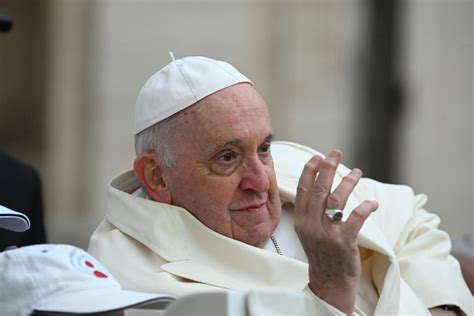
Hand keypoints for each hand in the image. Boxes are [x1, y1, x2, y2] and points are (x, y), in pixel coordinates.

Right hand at [294, 150, 377, 313]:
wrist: (329, 282)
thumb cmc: (321, 253)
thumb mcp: (308, 231)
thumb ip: (310, 211)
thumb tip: (319, 184)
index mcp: (301, 220)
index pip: (303, 189)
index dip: (310, 171)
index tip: (318, 157)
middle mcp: (311, 224)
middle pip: (319, 189)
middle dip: (328, 168)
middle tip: (336, 153)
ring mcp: (327, 234)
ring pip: (336, 199)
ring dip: (348, 182)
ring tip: (356, 172)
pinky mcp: (344, 242)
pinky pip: (355, 218)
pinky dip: (365, 207)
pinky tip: (372, 202)